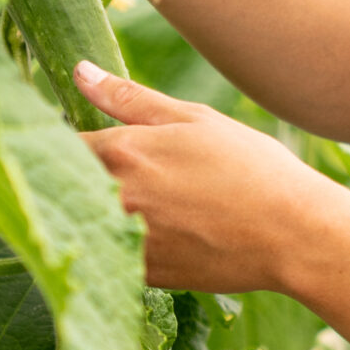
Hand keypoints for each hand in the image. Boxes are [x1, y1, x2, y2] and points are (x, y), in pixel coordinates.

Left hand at [73, 60, 344, 294]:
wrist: (291, 234)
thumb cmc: (249, 167)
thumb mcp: (193, 119)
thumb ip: (128, 98)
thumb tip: (78, 72)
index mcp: (120, 152)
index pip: (58, 142)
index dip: (63, 140)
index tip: (79, 141)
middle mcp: (111, 199)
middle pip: (63, 186)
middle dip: (74, 177)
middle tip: (121, 175)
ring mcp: (123, 242)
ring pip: (83, 224)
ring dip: (94, 212)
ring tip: (145, 204)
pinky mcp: (140, 277)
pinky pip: (109, 255)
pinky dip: (118, 244)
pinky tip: (158, 233)